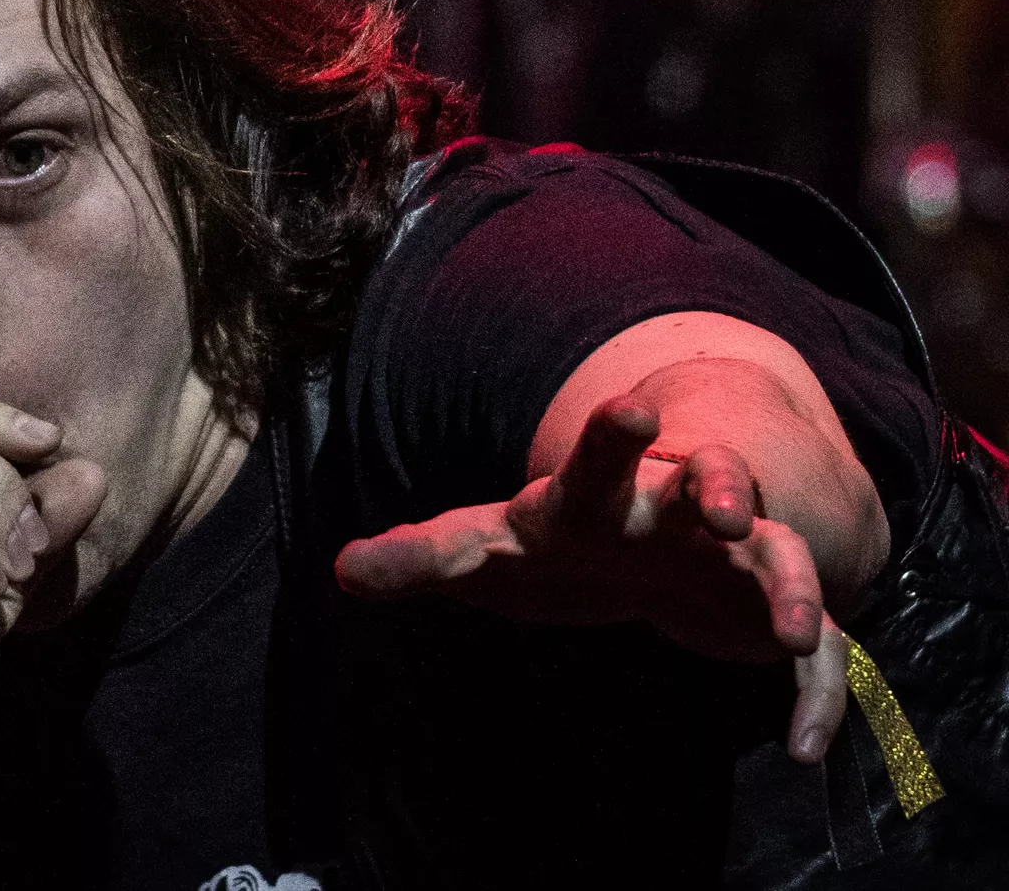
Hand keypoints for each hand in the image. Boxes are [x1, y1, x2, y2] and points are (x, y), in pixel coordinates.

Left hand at [334, 396, 850, 763]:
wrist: (641, 552)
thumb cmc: (553, 546)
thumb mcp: (486, 550)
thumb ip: (420, 556)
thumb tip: (342, 569)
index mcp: (600, 496)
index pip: (603, 459)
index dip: (614, 438)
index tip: (631, 409)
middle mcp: (675, 512)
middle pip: (711, 480)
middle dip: (722, 485)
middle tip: (726, 507)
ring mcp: (731, 558)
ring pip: (778, 556)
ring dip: (789, 588)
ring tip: (788, 633)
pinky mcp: (763, 612)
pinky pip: (813, 649)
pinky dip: (815, 693)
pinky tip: (806, 747)